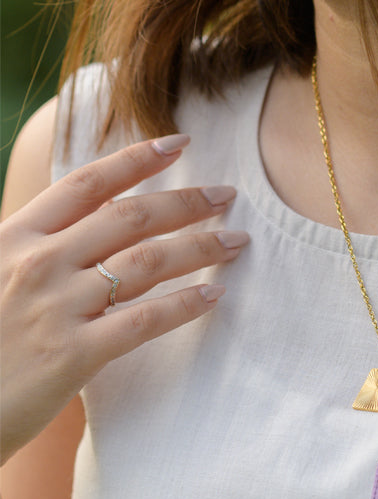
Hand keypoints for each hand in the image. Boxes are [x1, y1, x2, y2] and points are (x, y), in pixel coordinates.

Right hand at [0, 134, 248, 464]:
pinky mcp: (72, 355)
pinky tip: (213, 296)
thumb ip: (41, 245)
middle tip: (226, 196)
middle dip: (186, 202)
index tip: (179, 143)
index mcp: (16, 236)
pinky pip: (144, 320)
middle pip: (130, 217)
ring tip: (235, 241)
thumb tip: (97, 218)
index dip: (137, 159)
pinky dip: (185, 305)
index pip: (88, 184)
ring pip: (147, 262)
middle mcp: (39, 263)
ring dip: (200, 247)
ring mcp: (56, 308)